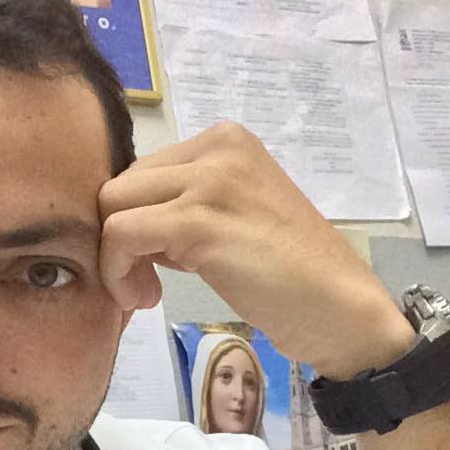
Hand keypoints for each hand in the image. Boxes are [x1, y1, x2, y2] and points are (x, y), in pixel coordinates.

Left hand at [98, 122, 413, 378]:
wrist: (337, 308)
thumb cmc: (289, 278)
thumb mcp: (231, 224)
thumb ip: (183, 212)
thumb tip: (126, 226)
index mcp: (225, 141)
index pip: (141, 173)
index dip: (132, 223)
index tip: (153, 267)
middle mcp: (216, 147)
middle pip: (120, 187)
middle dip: (118, 241)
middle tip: (146, 285)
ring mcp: (208, 180)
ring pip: (112, 208)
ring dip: (114, 260)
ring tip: (145, 294)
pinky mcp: (199, 220)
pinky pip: (121, 234)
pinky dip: (118, 271)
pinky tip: (147, 297)